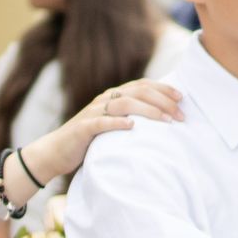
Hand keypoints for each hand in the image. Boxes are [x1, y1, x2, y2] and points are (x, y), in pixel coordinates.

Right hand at [37, 77, 187, 175]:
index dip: (163, 89)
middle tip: (180, 115)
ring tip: (166, 121)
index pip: (142, 85)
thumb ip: (131, 118)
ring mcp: (92, 113)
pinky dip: (117, 122)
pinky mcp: (82, 128)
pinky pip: (101, 122)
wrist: (55, 152)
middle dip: (162, 101)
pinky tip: (132, 126)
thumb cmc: (89, 141)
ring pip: (123, 103)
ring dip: (148, 111)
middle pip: (137, 92)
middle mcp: (104, 100)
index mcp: (113, 97)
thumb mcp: (113, 126)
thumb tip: (162, 119)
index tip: (182, 98)